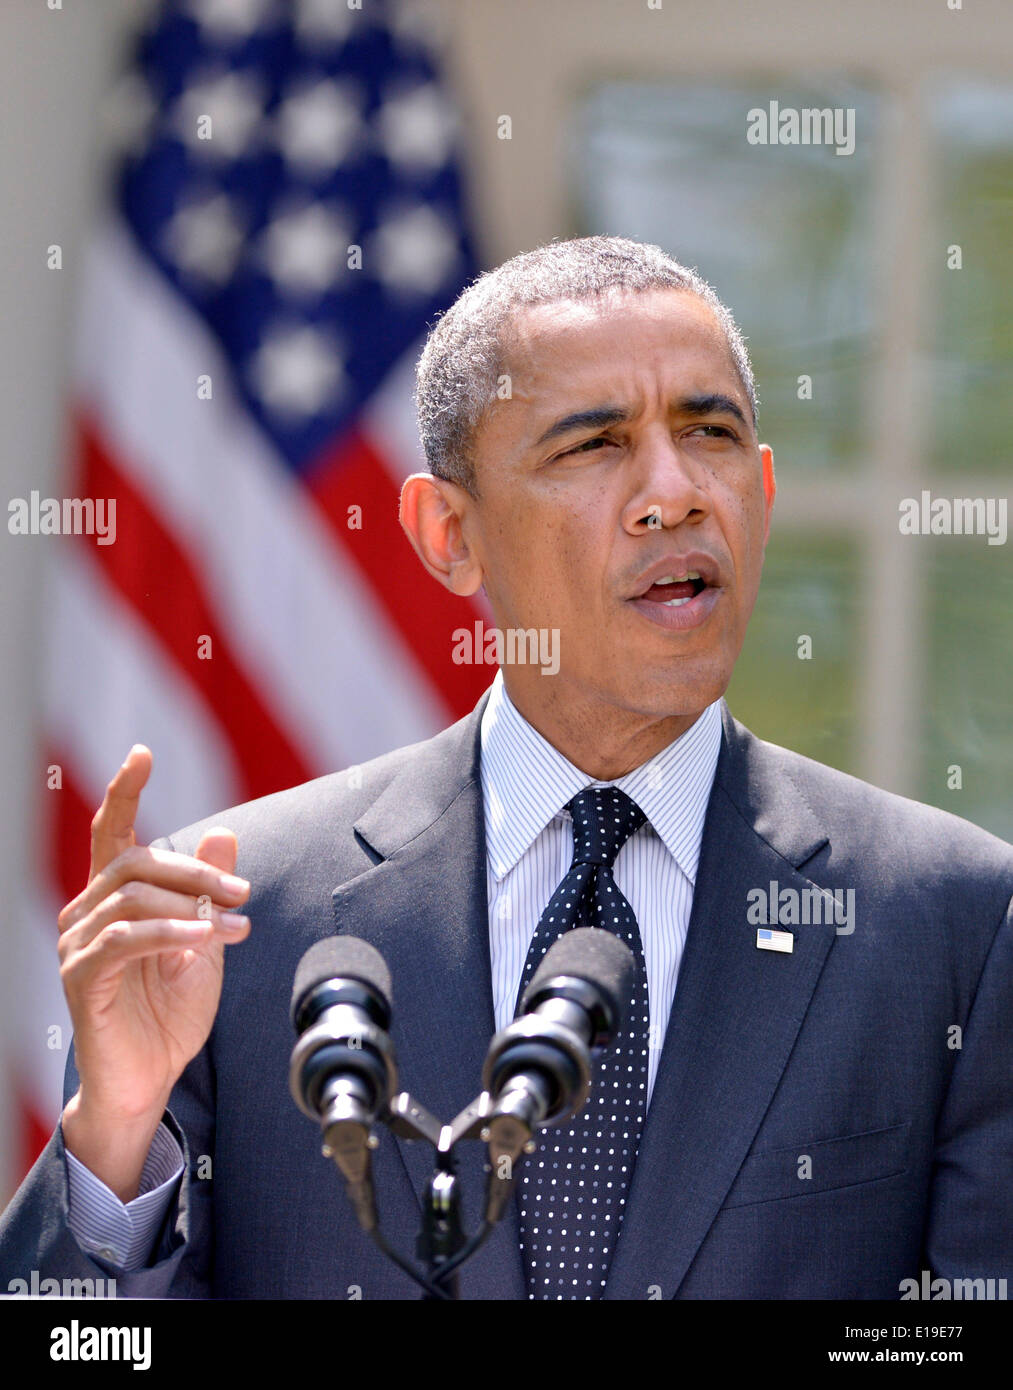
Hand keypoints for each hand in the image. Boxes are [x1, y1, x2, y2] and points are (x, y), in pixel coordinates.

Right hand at [58, 745, 250, 1197]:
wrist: (150, 1080)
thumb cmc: (170, 1013)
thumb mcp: (204, 941)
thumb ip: (209, 891)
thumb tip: (223, 832)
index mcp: (113, 899)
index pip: (112, 833)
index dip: (124, 791)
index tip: (142, 753)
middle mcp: (86, 914)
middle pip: (136, 862)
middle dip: (195, 872)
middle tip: (242, 895)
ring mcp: (78, 945)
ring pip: (133, 896)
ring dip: (193, 906)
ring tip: (236, 926)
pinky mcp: (82, 977)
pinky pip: (126, 937)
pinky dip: (172, 932)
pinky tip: (206, 940)